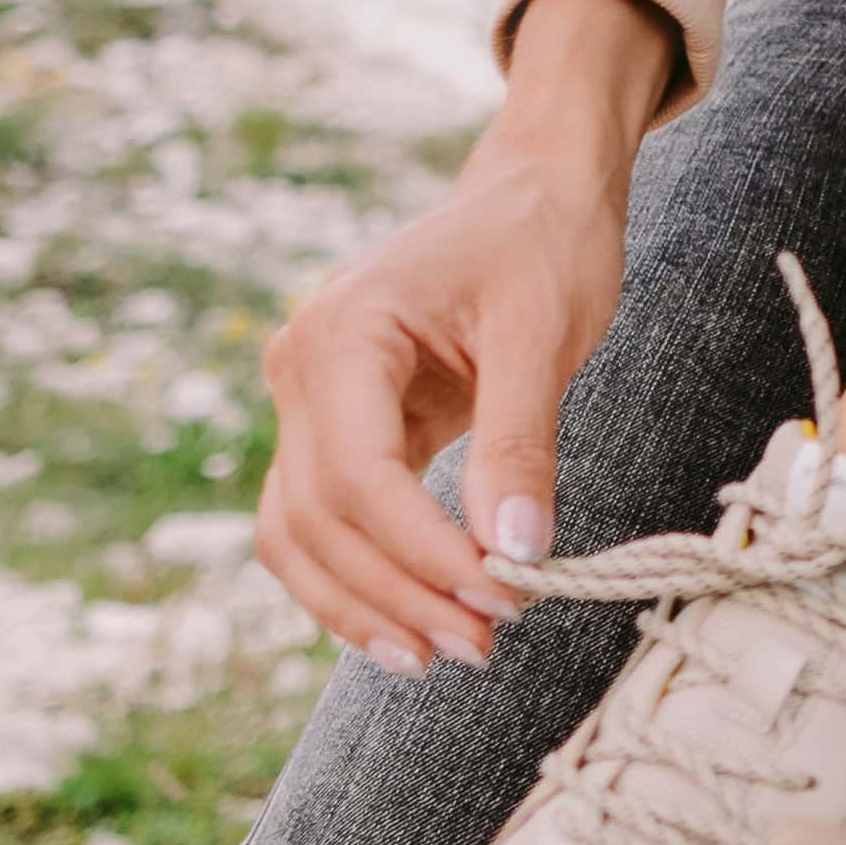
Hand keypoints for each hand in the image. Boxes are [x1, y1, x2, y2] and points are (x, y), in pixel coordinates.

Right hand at [256, 0, 664, 669]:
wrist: (534, 191)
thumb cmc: (544, 242)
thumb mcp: (545, 331)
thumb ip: (520, 441)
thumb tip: (513, 554)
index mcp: (340, 334)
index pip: (357, 475)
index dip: (420, 551)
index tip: (498, 597)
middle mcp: (300, 369)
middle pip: (320, 519)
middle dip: (397, 593)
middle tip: (483, 646)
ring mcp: (307, 403)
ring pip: (302, 535)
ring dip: (367, 605)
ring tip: (450, 653)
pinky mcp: (337, 429)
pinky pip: (325, 522)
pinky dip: (361, 578)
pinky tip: (417, 622)